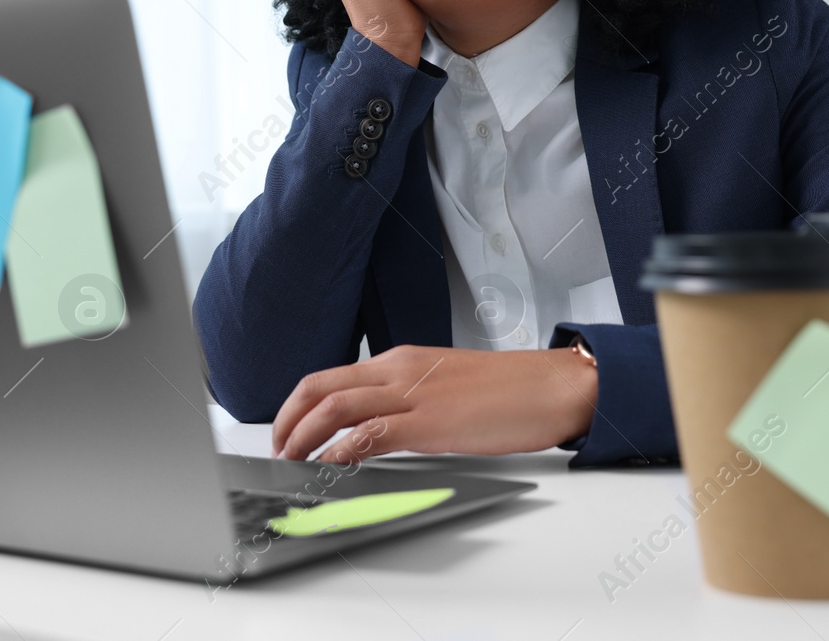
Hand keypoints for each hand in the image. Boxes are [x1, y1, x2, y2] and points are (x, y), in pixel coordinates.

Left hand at [269, 344, 598, 463]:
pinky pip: (371, 434)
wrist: (551, 386)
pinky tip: (329, 468)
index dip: (297, 405)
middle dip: (287, 420)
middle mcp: (399, 370)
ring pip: (336, 406)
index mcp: (401, 360)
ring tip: (290, 462)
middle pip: (320, 387)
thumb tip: (376, 428)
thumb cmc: (507, 390)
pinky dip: (341, 452)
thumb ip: (408, 401)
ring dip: (304, 437)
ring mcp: (413, 394)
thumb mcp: (443, 387)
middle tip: (276, 449)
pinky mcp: (430, 422)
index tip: (286, 432)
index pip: (330, 376)